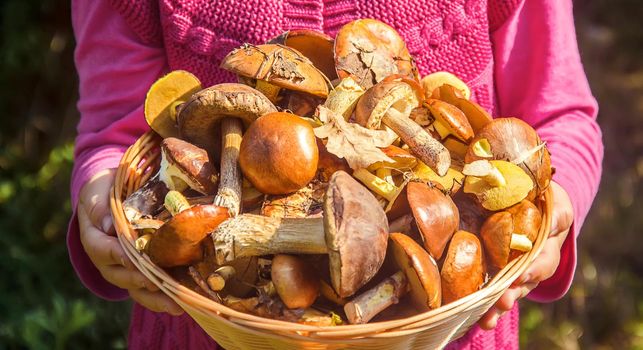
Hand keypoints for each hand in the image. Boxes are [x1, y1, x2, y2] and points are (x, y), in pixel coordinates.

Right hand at [77, 169, 182, 315]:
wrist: (113, 195)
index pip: (101, 249)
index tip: (131, 257)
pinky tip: (181, 305)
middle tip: (157, 283)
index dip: (116, 254)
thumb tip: (108, 224)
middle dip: (140, 281)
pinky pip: (149, 291)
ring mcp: (124, 270)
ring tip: (176, 305)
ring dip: (155, 298)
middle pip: (120, 275)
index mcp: (94, 238)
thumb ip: (100, 206)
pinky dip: (163, 299)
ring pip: (136, 289)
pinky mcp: (141, 274)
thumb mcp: (98, 190)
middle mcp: (107, 260)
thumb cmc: (105, 190)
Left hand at [478, 181, 572, 329]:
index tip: (521, 276)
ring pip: (505, 293)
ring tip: (487, 320)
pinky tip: (473, 316)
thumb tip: (552, 220)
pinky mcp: (493, 271)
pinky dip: (482, 303)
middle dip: (511, 295)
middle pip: (522, 286)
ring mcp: (512, 273)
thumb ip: (558, 213)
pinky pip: (488, 288)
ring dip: (496, 307)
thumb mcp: (558, 205)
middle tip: (502, 302)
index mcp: (547, 250)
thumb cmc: (546, 203)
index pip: (543, 263)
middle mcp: (530, 267)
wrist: (532, 206)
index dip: (533, 271)